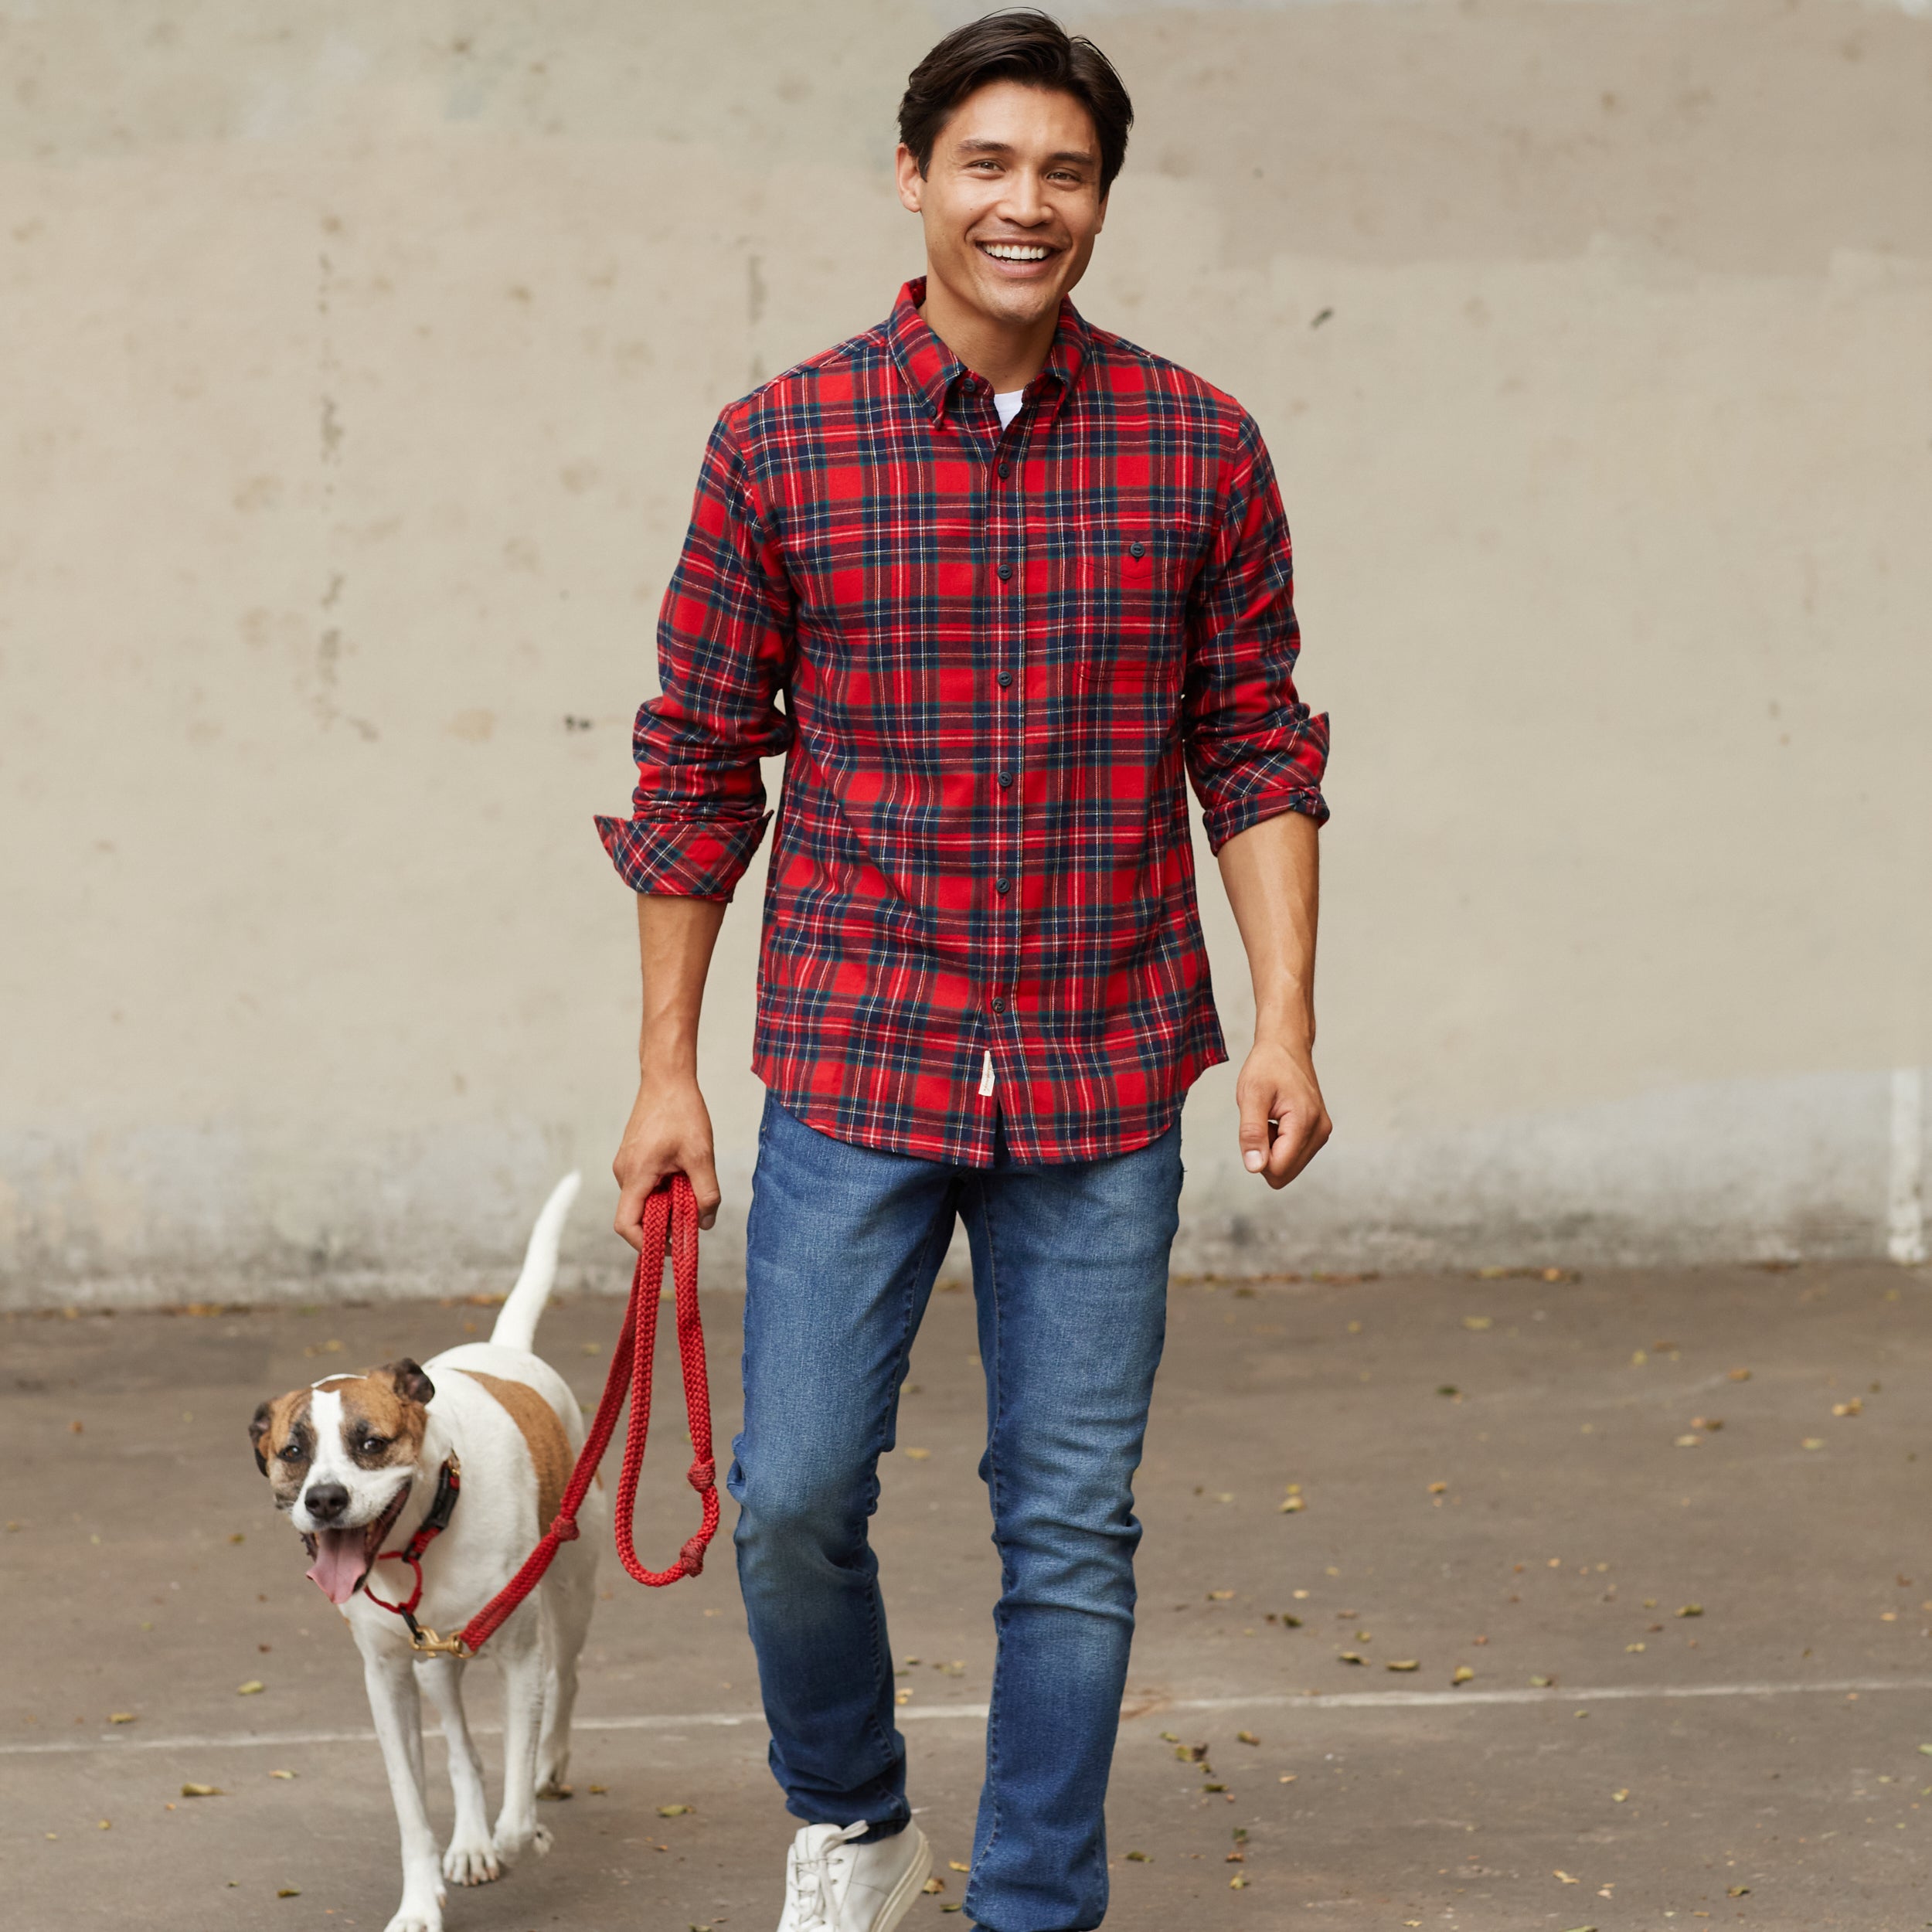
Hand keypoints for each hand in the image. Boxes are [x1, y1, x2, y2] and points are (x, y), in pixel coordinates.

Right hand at [611, 1073, 721, 1245]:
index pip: (627, 1225)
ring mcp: (626, 1164)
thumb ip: (706, 1193)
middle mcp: (623, 1172)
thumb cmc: (682, 1112)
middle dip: (666, 1221)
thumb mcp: (701, 1156)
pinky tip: (684, 1172)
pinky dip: (664, 1188)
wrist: (667, 1078)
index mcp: (635, 1175)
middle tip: (694, 1214)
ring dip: (667, 1202)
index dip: (648, 1243)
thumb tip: (706, 1224)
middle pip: (638, 1214)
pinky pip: (645, 1183)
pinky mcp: (632, 1156)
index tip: (675, 1246)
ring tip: (692, 1185)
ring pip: (644, 1198)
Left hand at [1235, 1037, 1330, 1188]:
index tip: (1255, 1126)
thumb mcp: (1250, 1096)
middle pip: (1284, 1173)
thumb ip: (1252, 1134)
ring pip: (1288, 1166)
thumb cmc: (1267, 1066)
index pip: (1277, 1169)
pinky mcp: (1319, 1132)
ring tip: (1270, 1117)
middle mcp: (1320, 1132)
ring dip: (1272, 1148)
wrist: (1286, 1046)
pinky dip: (1279, 1143)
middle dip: (1265, 1153)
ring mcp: (1322, 1133)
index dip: (1257, 1155)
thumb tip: (1255, 1168)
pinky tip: (1277, 1119)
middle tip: (1262, 1121)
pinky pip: (1294, 1155)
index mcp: (1304, 1123)